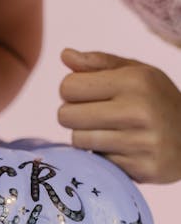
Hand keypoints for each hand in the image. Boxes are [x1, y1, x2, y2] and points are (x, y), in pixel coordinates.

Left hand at [58, 49, 180, 183]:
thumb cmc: (158, 101)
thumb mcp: (137, 73)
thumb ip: (99, 63)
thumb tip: (65, 55)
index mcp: (134, 80)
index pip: (69, 87)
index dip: (72, 91)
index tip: (86, 95)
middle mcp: (137, 110)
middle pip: (66, 116)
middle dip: (74, 116)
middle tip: (94, 116)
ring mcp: (139, 142)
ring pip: (78, 140)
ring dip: (86, 138)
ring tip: (108, 133)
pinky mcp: (140, 168)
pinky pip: (97, 162)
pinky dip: (103, 157)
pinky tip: (121, 150)